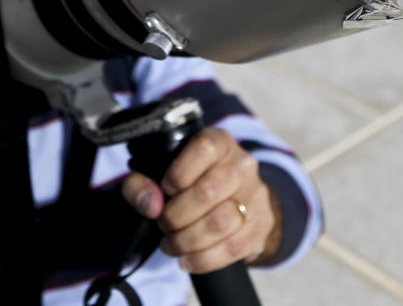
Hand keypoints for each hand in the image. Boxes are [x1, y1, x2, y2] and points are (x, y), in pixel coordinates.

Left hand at [122, 128, 281, 273]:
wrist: (232, 198)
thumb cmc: (189, 181)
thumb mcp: (158, 172)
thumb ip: (141, 183)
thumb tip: (150, 205)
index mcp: (219, 142)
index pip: (204, 149)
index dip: (179, 173)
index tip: (165, 189)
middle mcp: (242, 164)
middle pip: (209, 192)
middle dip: (176, 216)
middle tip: (163, 224)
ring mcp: (255, 195)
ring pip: (221, 223)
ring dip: (188, 241)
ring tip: (171, 244)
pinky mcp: (261, 225)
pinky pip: (232, 248)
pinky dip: (204, 259)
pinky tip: (187, 259)